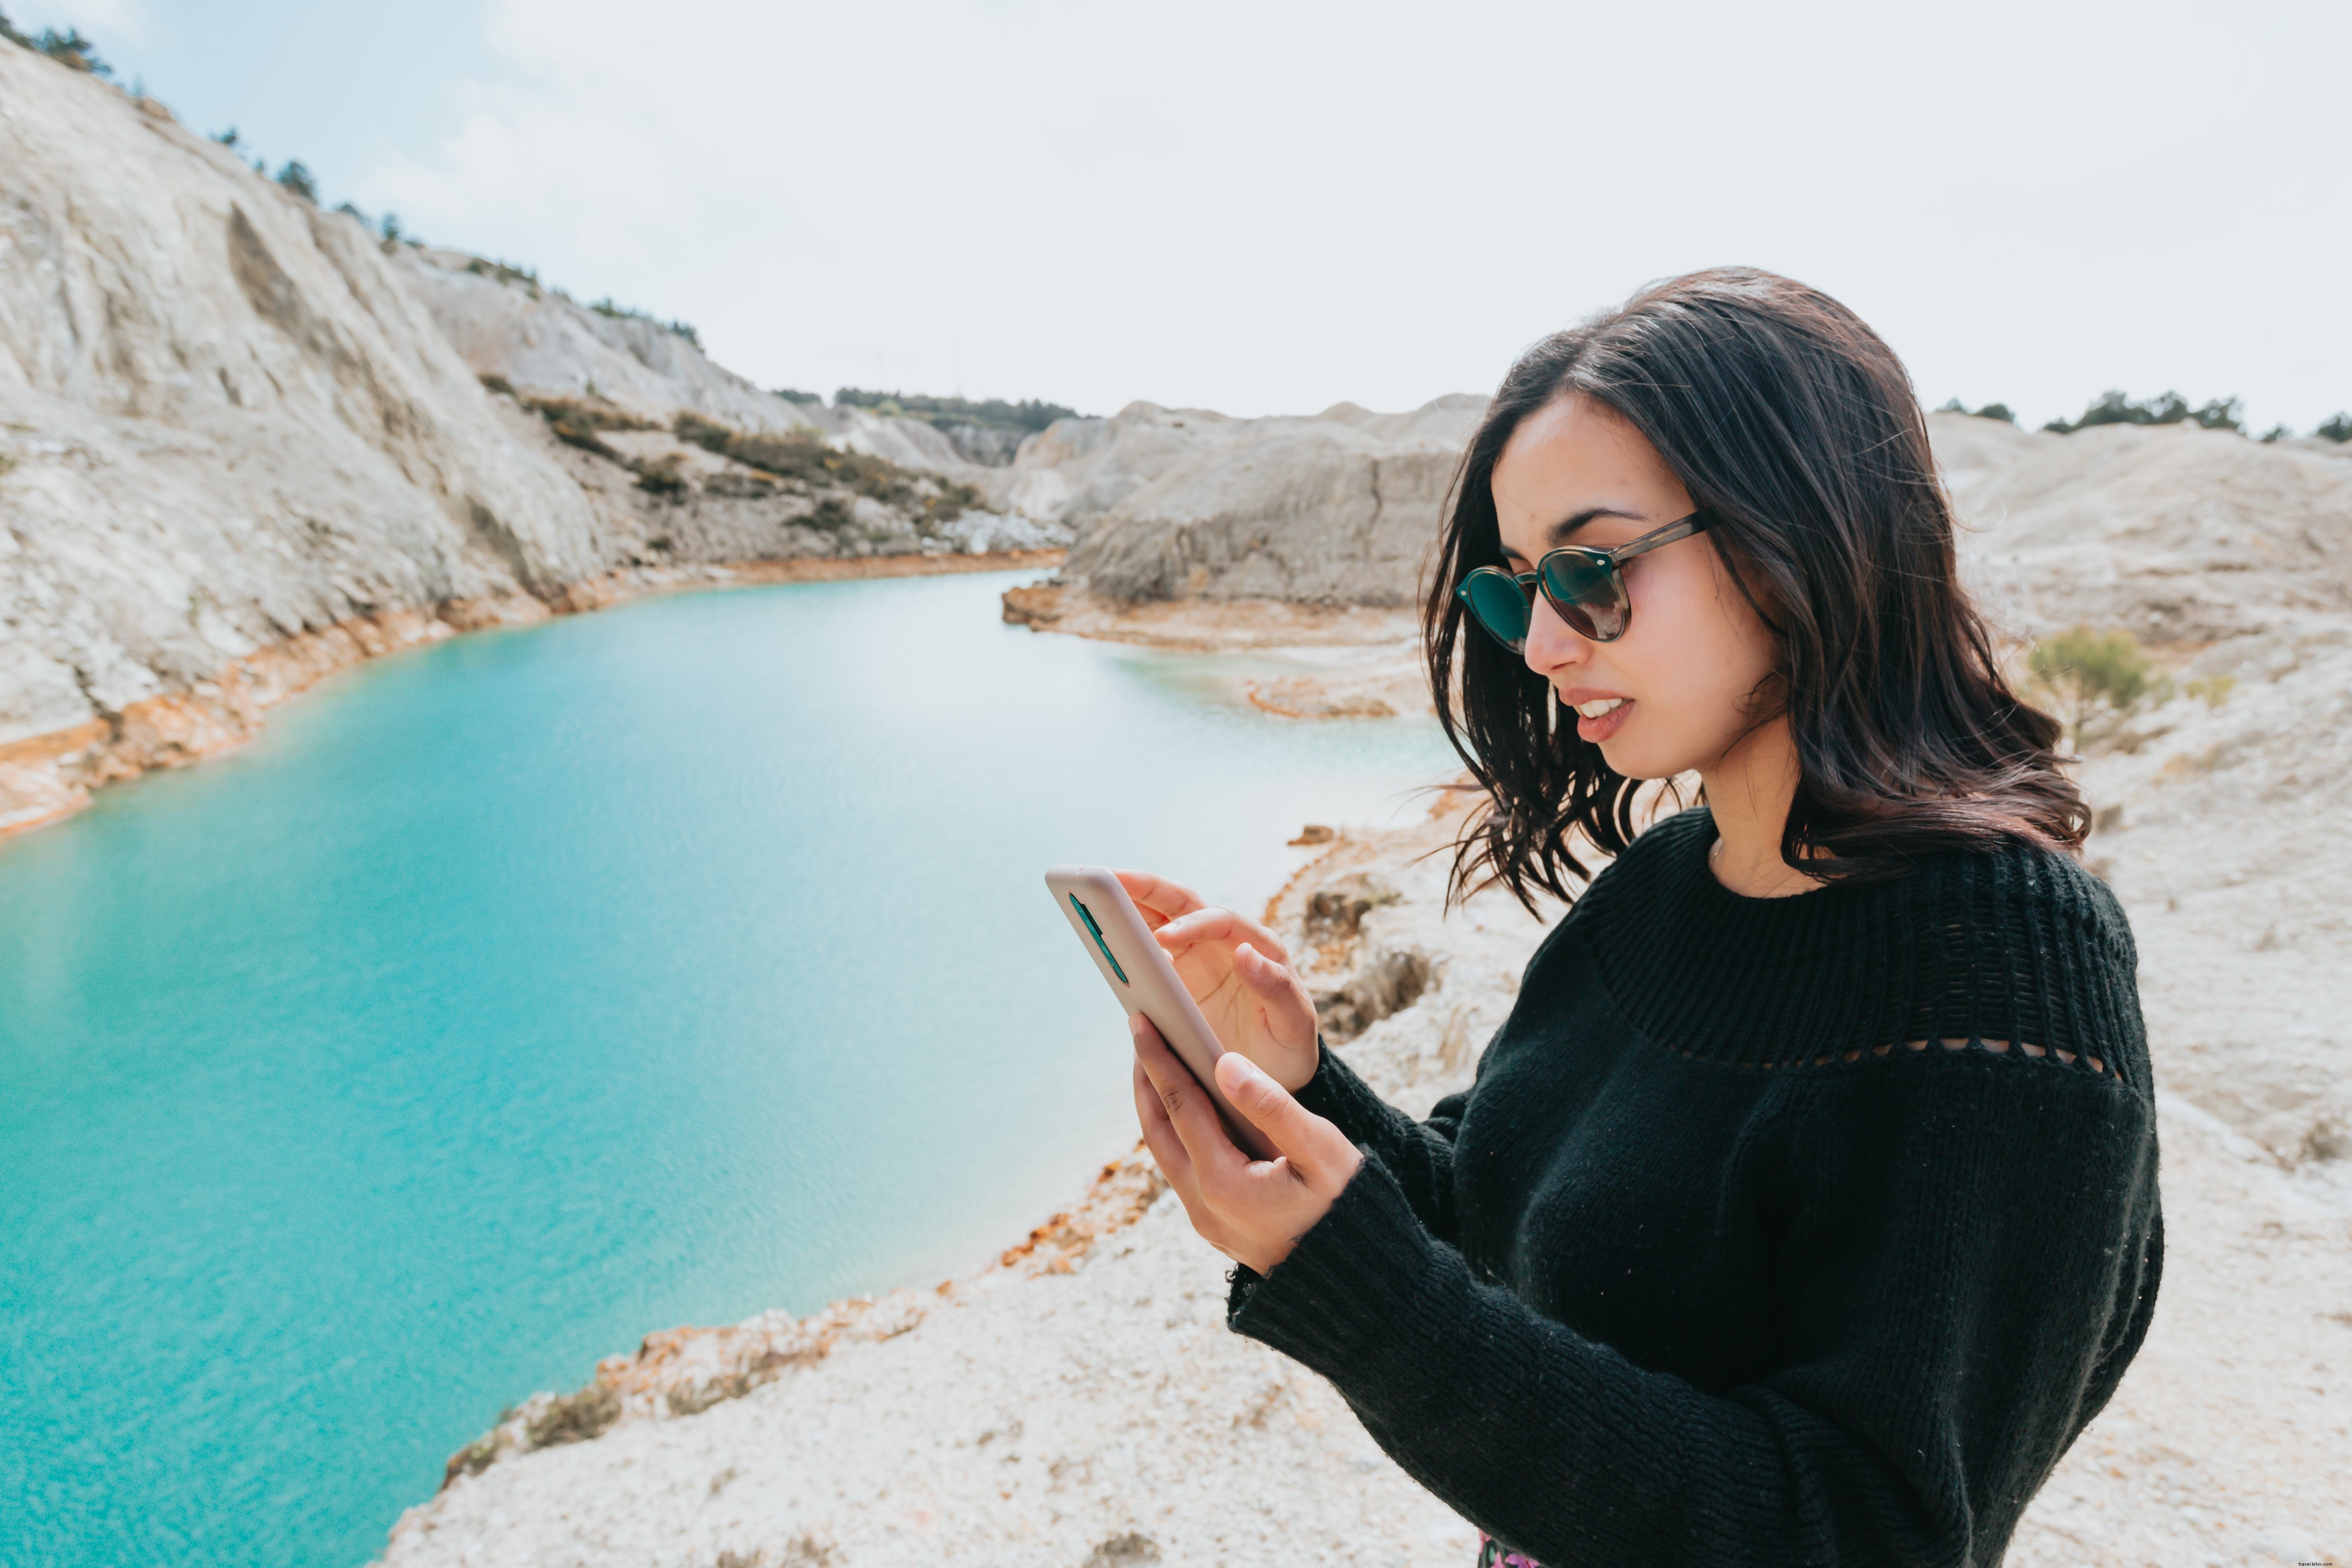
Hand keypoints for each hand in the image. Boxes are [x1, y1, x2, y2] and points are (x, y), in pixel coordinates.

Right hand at [1115, 868, 1319, 1090]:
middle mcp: (1223, 942)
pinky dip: (1120, 943)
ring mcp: (1194, 957)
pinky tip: (1095, 939)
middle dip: (1145, 888)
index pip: (1221, 922)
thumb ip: (1277, 988)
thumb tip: (1245, 952)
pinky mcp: (1172, 977)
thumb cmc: (1289, 1045)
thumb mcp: (1295, 1022)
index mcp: (1256, 945)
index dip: (1192, 925)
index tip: (1164, 939)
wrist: (1273, 1074)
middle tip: (1109, 879)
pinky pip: (1142, 953)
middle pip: (1181, 903)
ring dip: (1125, 906)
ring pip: (1155, 919)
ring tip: (1090, 898)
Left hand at [1131, 1013, 1360, 1275]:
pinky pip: (1183, 1171)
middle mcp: (1203, 1205)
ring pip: (1167, 1154)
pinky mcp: (1217, 1227)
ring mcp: (1207, 1221)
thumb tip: (1225, 1064)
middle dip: (1147, 1080)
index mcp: (1224, 1182)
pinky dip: (1178, 1133)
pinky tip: (1190, 1112)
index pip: (1180, 1105)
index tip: (1142, 1021)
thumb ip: (1272, 1106)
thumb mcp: (1321, 1151)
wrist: (1358, 1285)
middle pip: (1158, 1131)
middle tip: (1140, 1034)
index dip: (1160, 1059)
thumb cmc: (1350, 1209)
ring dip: (1158, 1108)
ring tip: (1158, 1066)